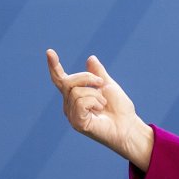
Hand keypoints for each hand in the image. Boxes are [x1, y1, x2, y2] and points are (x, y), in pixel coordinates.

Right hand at [47, 49, 153, 169]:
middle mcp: (70, 105)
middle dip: (87, 77)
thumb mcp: (108, 85)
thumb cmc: (119, 108)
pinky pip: (81, 102)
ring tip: (103, 103)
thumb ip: (98, 73)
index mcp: (75, 95)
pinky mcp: (77, 123)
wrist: (128, 125)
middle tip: (102, 84)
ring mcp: (72, 115)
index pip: (61, 79)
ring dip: (95, 94)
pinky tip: (100, 109)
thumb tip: (90, 58)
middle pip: (68, 82)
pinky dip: (94, 102)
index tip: (49, 52)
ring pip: (76, 92)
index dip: (54, 66)